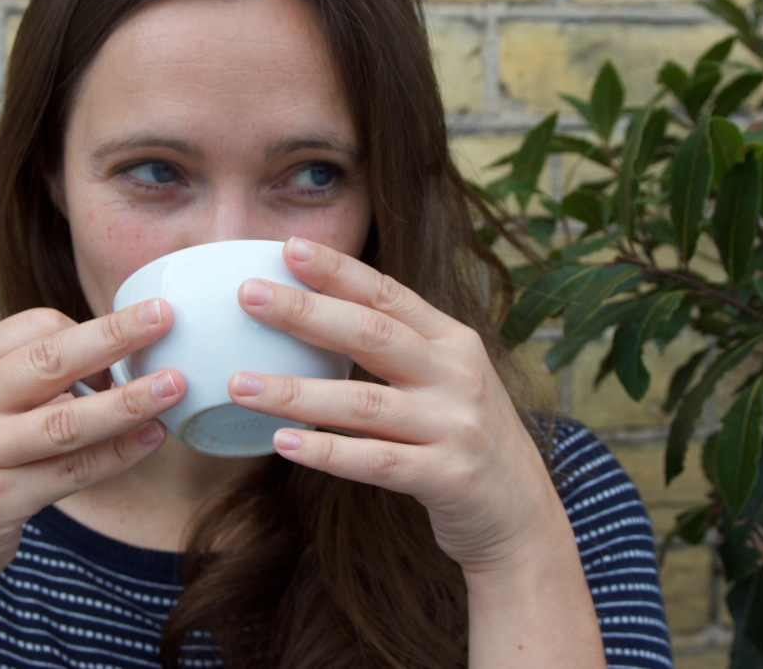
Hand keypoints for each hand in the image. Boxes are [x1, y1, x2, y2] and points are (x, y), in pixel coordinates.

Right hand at [0, 303, 186, 590]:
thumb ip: (38, 374)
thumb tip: (126, 348)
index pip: (36, 327)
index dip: (91, 330)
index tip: (135, 337)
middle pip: (51, 361)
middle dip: (114, 336)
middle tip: (164, 317)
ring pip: (67, 422)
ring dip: (128, 402)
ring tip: (174, 386)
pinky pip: (73, 472)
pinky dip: (119, 454)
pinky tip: (153, 437)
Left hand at [229, 238, 569, 576]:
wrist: (522, 515)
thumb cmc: (463, 437)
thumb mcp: (445, 378)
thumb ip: (398, 347)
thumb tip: (315, 311)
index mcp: (452, 340)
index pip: (388, 293)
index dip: (338, 269)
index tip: (287, 247)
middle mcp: (456, 374)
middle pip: (372, 334)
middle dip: (306, 312)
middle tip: (248, 296)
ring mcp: (454, 426)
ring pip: (365, 402)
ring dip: (296, 392)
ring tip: (240, 385)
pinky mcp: (448, 477)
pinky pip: (377, 462)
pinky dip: (328, 452)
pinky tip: (282, 443)